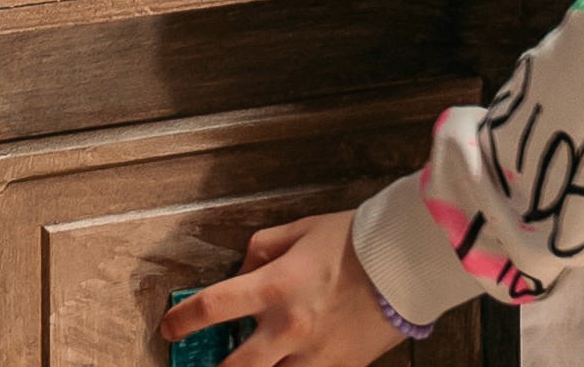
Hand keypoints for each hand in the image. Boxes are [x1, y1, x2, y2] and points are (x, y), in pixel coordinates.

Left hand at [165, 208, 405, 362]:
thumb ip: (262, 248)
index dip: (182, 320)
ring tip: (252, 362)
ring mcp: (314, 354)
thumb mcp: (301, 230)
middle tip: (205, 366)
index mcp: (276, 286)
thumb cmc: (358, 239)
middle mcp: (289, 327)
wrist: (412, 261)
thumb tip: (241, 270)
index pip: (212, 308)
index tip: (171, 328)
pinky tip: (289, 361)